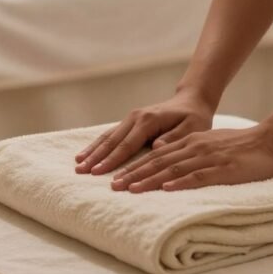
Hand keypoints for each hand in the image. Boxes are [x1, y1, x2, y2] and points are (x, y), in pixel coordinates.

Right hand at [75, 91, 214, 175]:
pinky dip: (97, 145)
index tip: (99, 172)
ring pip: (107, 136)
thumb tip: (157, 147)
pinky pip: (110, 135)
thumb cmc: (194, 117)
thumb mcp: (193, 127)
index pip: (127, 144)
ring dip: (92, 151)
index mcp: (149, 120)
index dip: (112, 160)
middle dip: (96, 157)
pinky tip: (86, 154)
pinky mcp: (129, 122)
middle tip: (81, 171)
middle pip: (112, 140)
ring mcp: (130, 118)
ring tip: (77, 164)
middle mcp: (136, 117)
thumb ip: (175, 138)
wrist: (191, 101)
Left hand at [110, 124, 272, 192]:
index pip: (155, 155)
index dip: (134, 166)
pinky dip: (180, 182)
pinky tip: (167, 188)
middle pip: (157, 161)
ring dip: (150, 179)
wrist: (271, 140)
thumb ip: (189, 153)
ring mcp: (207, 157)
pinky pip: (198, 175)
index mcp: (189, 142)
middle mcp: (193, 147)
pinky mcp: (222, 168)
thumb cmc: (241, 146)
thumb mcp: (209, 145)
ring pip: (172, 168)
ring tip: (131, 189)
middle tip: (113, 186)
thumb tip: (168, 168)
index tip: (117, 177)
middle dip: (133, 173)